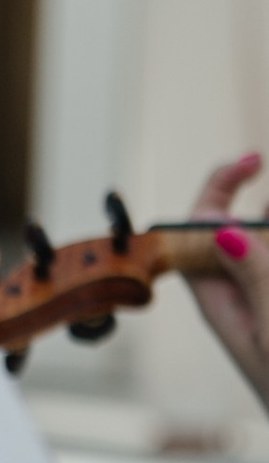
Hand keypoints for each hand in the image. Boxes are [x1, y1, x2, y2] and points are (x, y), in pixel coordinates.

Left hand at [188, 152, 268, 405]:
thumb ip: (257, 279)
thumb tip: (224, 232)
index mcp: (220, 300)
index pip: (200, 232)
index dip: (218, 189)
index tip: (254, 161)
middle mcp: (244, 294)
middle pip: (248, 232)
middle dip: (266, 215)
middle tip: (266, 175)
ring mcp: (263, 296)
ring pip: (267, 248)